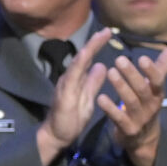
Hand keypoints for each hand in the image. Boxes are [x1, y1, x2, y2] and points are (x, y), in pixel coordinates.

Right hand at [37, 28, 112, 165]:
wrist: (58, 135)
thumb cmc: (72, 118)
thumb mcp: (88, 98)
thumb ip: (93, 83)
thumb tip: (102, 66)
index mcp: (77, 79)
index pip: (88, 59)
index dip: (97, 45)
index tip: (108, 33)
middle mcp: (70, 78)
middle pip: (83, 56)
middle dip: (95, 42)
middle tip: (108, 30)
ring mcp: (66, 84)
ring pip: (77, 63)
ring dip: (88, 49)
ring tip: (99, 38)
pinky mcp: (64, 93)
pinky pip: (72, 76)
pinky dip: (79, 64)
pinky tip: (86, 56)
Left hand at [97, 44, 166, 165]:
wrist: (143, 139)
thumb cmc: (146, 105)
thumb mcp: (155, 88)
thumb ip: (162, 67)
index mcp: (157, 94)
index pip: (158, 81)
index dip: (151, 71)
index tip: (142, 57)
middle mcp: (150, 106)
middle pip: (143, 90)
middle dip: (132, 75)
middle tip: (119, 60)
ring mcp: (139, 119)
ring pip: (131, 102)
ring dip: (121, 87)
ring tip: (110, 72)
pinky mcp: (127, 129)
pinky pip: (119, 118)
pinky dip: (110, 108)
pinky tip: (100, 97)